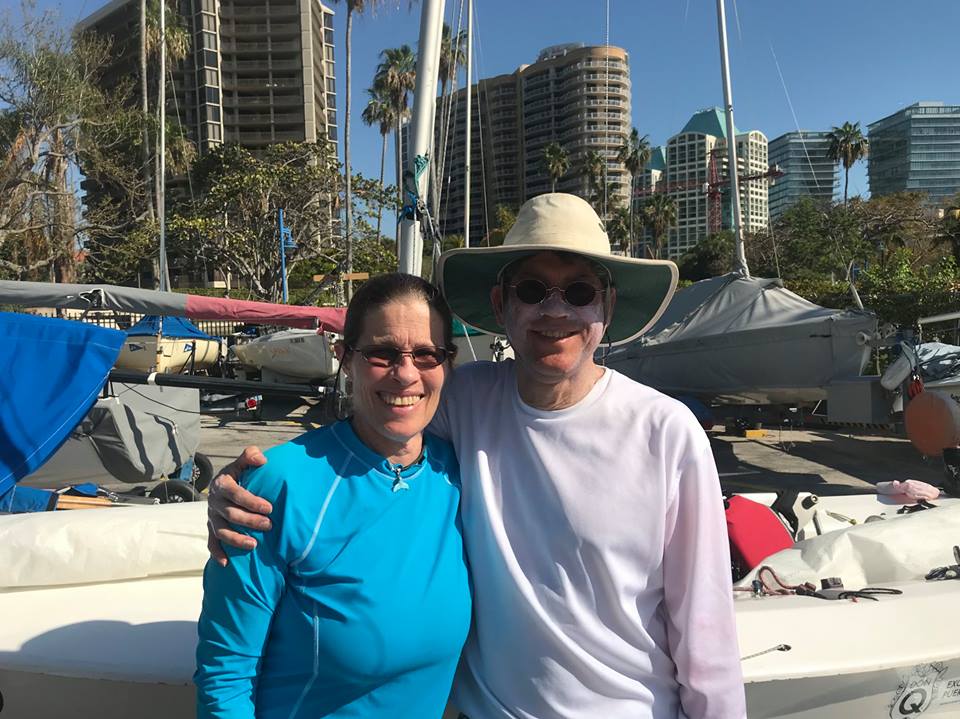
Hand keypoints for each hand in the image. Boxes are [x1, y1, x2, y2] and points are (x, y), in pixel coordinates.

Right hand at [207, 446, 272, 565]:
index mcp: (221, 484)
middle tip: (269, 525)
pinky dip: (217, 553)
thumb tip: (261, 459)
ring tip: (254, 545)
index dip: (252, 501)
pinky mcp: (211, 528)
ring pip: (221, 531)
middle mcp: (214, 502)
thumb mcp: (241, 463)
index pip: (236, 494)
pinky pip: (211, 543)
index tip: (269, 508)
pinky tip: (227, 563)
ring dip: (236, 540)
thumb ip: (250, 456)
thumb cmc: (238, 475)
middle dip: (250, 521)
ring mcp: (211, 517)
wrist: (221, 485)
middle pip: (230, 514)